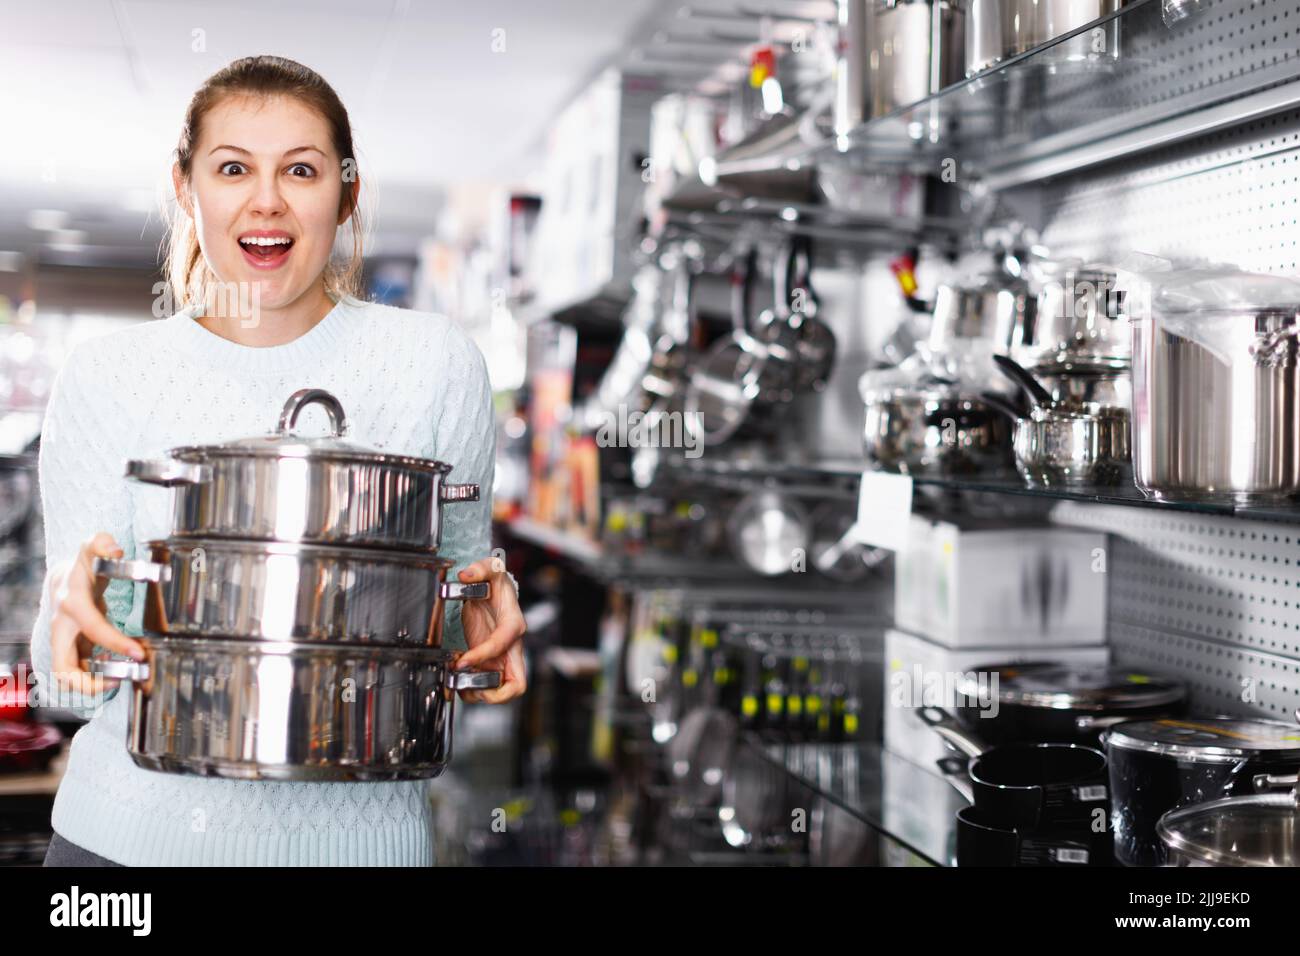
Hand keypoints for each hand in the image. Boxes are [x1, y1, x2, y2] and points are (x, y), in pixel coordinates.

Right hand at [48, 533, 144, 697]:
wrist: (61, 579)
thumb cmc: (82, 568)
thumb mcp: (90, 551)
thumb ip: (100, 544)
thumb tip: (114, 548)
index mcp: (72, 605)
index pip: (93, 628)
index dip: (114, 642)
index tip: (139, 653)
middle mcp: (62, 628)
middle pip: (63, 669)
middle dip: (89, 684)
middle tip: (119, 682)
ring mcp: (62, 642)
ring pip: (65, 678)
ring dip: (90, 686)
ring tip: (117, 682)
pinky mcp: (68, 651)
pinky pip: (75, 674)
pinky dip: (92, 679)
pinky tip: (114, 675)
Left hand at [452, 555, 525, 703]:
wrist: (493, 592)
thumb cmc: (496, 585)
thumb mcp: (491, 570)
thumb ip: (480, 569)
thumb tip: (466, 574)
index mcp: (514, 624)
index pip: (502, 645)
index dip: (483, 656)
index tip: (462, 661)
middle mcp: (512, 647)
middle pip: (516, 684)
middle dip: (493, 693)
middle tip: (469, 688)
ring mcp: (502, 658)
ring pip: (501, 690)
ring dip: (480, 694)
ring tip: (458, 685)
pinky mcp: (491, 663)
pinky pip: (487, 685)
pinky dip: (472, 688)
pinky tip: (457, 677)